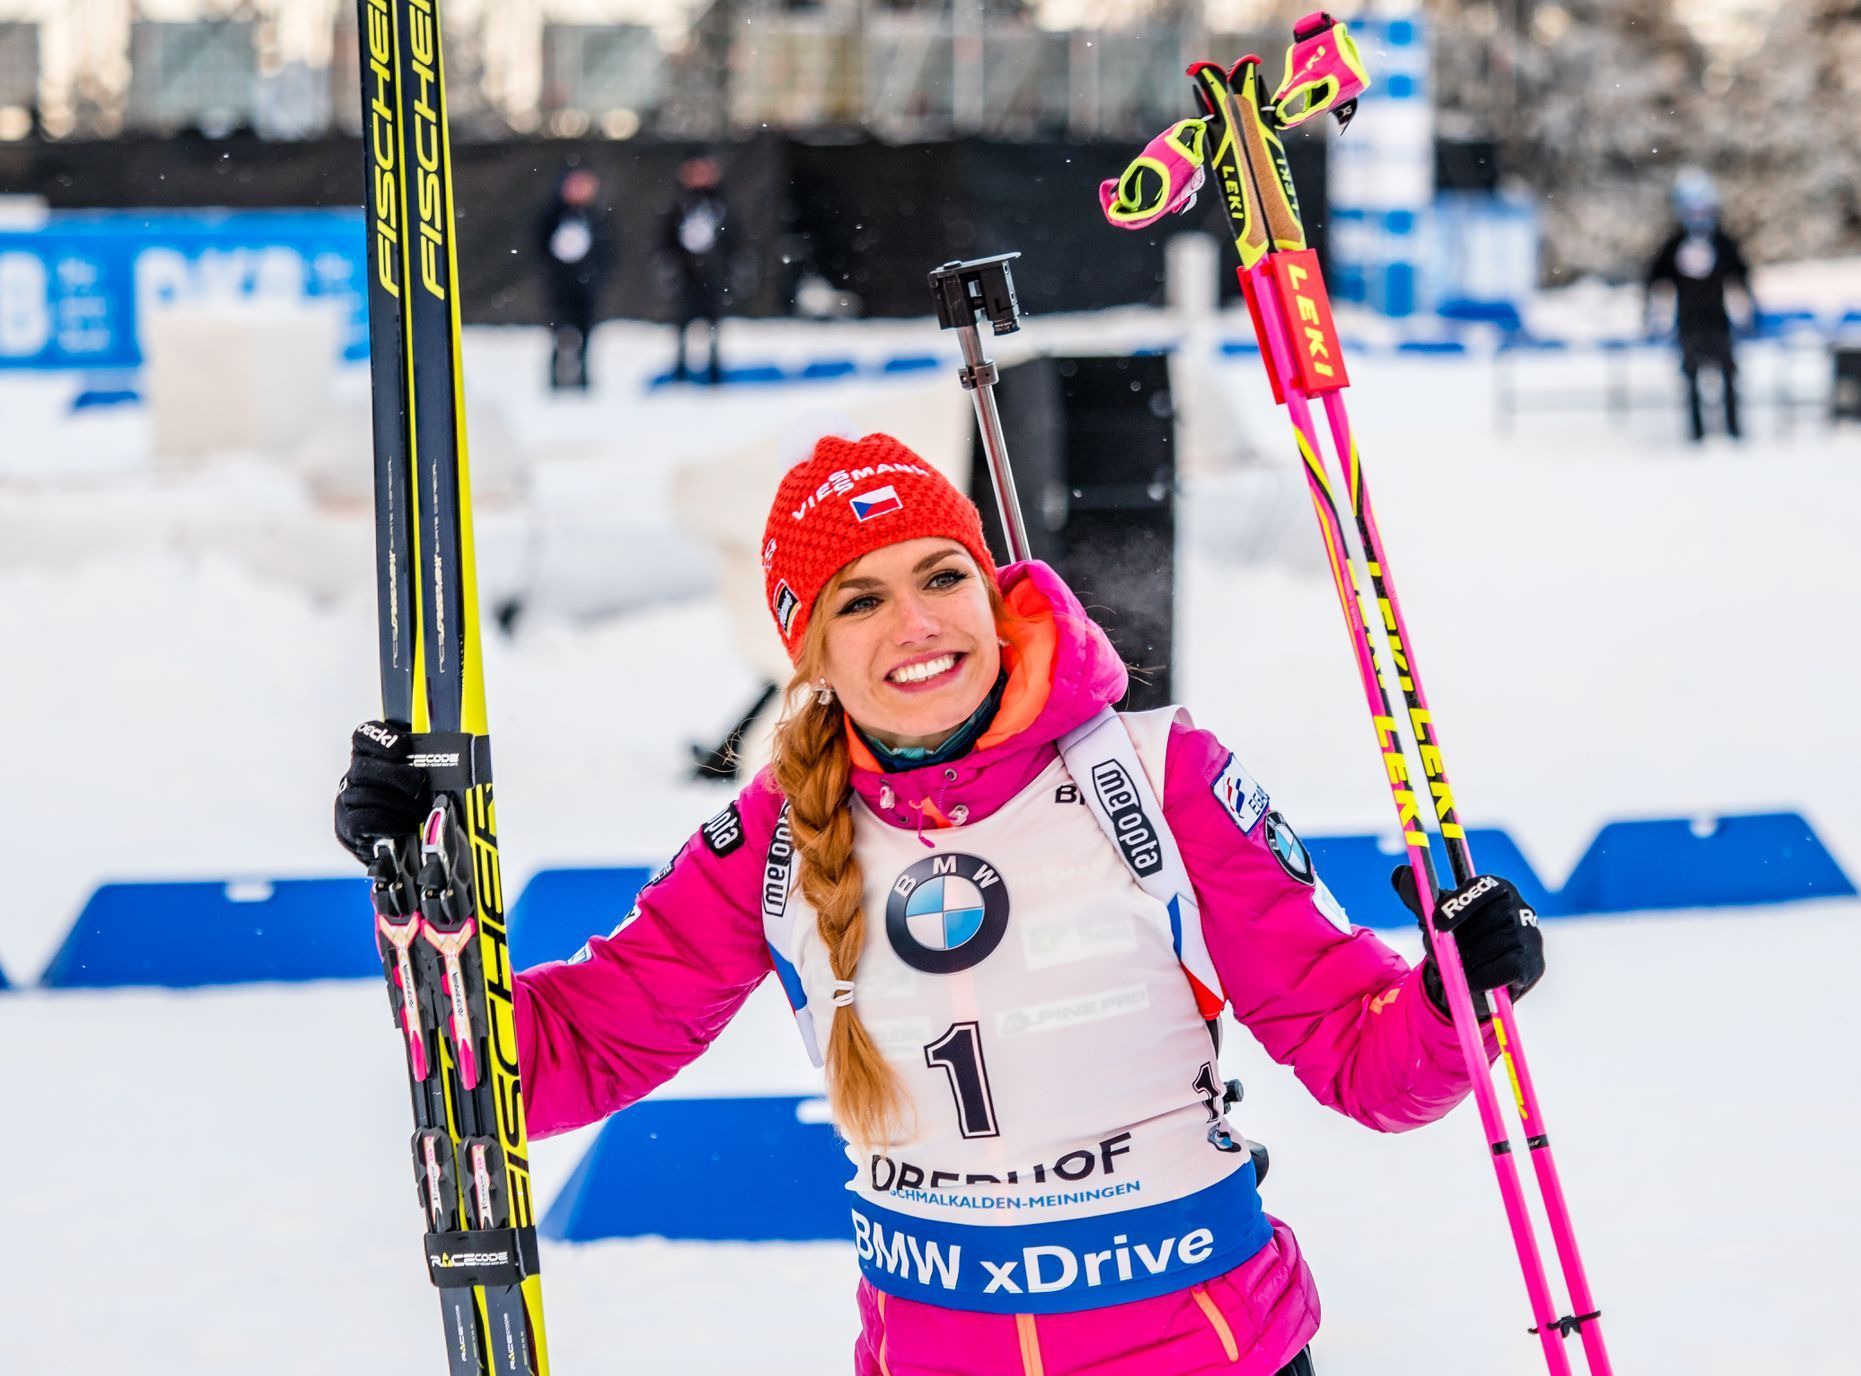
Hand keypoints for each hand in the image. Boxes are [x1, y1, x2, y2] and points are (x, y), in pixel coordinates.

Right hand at [334, 721, 427, 863]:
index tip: (403, 747)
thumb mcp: (420, 781)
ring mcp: (347, 802)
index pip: (364, 736)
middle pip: (363, 766)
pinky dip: (389, 823)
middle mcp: (354, 777)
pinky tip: (404, 826)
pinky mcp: (348, 828)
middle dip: (397, 776)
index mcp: (370, 758)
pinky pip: (363, 820)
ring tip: (418, 812)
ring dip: (398, 804)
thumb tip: (458, 756)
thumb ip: (427, 764)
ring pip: (364, 794)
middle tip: (419, 784)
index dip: (382, 738)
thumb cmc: (410, 807)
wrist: (397, 847)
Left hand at [1392, 868, 1544, 1019]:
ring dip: (1469, 963)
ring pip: (1495, 946)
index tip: (1437, 922)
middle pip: (1489, 920)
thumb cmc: (1455, 941)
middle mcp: (1519, 907)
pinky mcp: (1535, 963)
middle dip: (1460, 943)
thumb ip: (1418, 896)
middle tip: (1443, 956)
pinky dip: (1483, 978)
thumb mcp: (1433, 919)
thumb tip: (1400, 873)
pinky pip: (1507, 968)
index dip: (1459, 904)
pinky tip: (1472, 983)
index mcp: (1496, 888)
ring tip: (1456, 970)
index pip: (1482, 888)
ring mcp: (1531, 935)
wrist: (1473, 981)